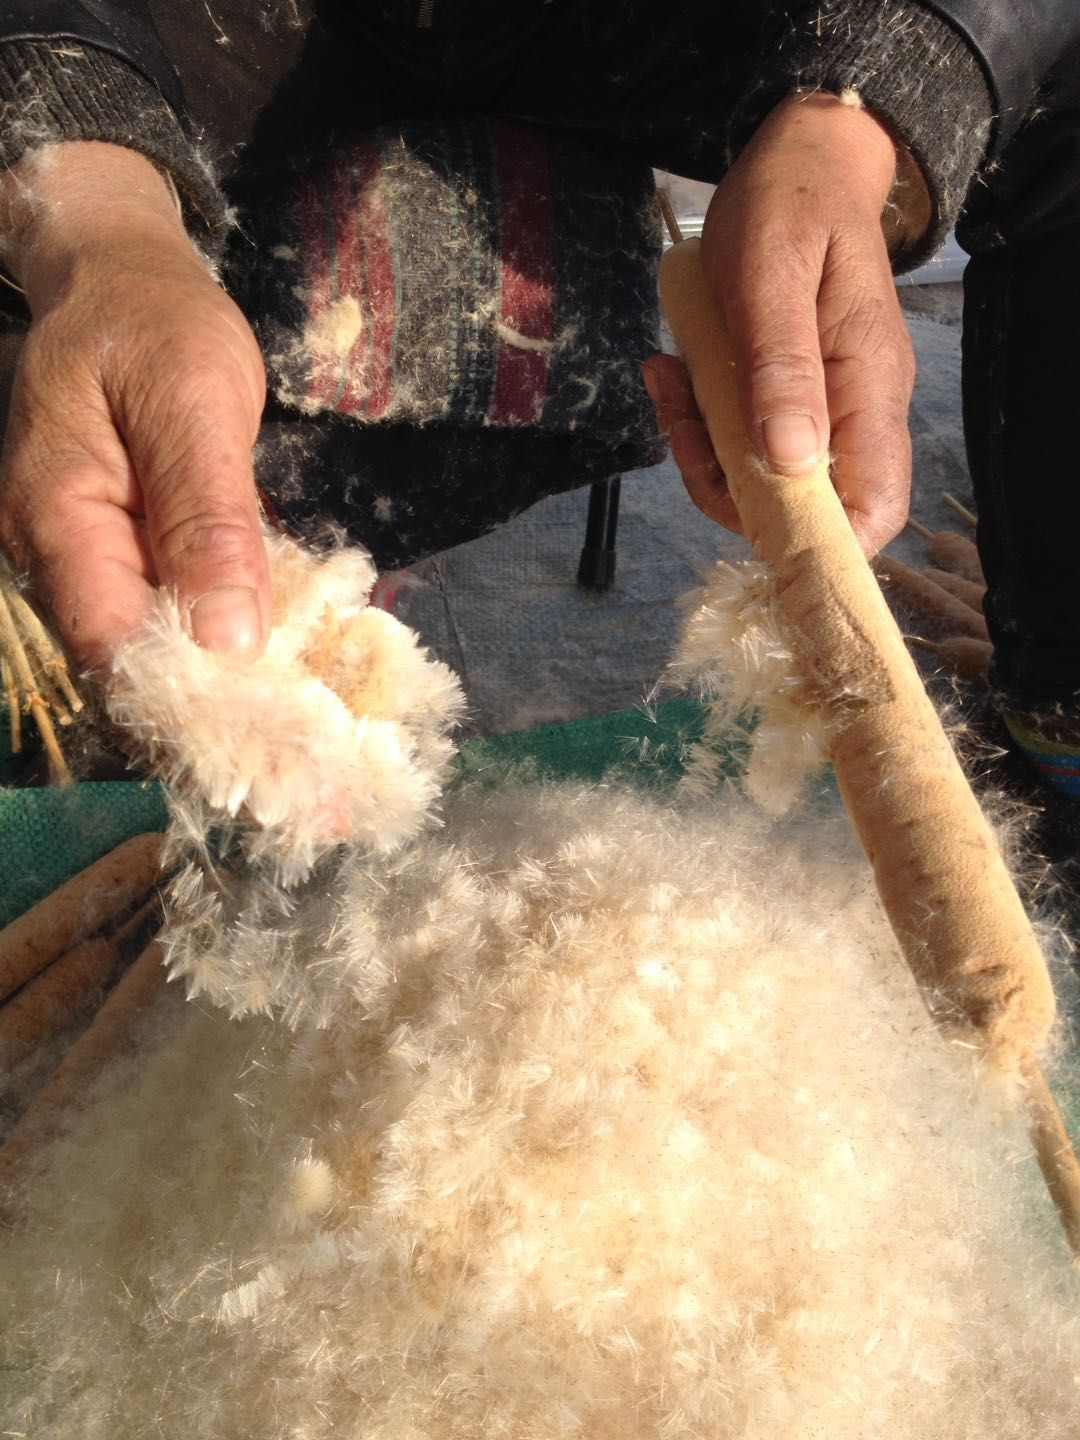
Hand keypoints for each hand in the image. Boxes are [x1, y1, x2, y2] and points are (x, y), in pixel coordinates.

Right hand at [0, 142, 269, 674]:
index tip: (274, 723)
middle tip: (300, 732)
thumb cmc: (156, 324)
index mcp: (56, 516)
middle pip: (125, 662)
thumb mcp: (195, 403)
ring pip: (143, 646)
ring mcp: (76, 556)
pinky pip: (157, 612)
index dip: (190, 693)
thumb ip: (209, 520)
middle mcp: (50, 553)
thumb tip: (231, 639)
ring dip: (216, 676)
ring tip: (296, 711)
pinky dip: (211, 635)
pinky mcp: (112, 551)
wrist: (120, 280)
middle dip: (210, 699)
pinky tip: (268, 654)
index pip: (113, 645)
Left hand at [646, 92, 917, 555]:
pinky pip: (743, 442)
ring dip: (703, 452)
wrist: (800, 158)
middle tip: (681, 422)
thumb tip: (791, 463)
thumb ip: (781, 366)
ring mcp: (821, 405)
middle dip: (731, 491)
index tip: (745, 523)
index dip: (820, 544)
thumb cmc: (789, 204)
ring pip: (763, 480)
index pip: (874, 509)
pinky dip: (700, 424)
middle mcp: (855, 410)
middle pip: (806, 508)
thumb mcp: (770, 273)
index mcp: (868, 386)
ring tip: (668, 383)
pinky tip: (672, 373)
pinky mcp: (787, 396)